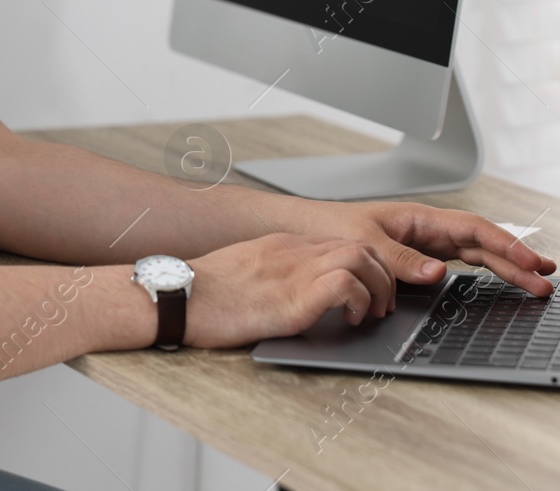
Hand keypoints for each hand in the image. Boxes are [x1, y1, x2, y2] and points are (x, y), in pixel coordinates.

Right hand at [185, 232, 396, 346]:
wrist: (176, 297)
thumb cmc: (201, 293)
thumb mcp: (243, 272)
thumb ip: (272, 274)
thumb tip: (289, 292)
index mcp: (281, 245)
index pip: (341, 241)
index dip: (367, 265)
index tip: (371, 289)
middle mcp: (293, 252)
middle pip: (361, 244)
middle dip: (383, 274)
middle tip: (381, 303)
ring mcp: (293, 272)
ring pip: (362, 257)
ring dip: (379, 287)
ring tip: (372, 312)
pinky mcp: (292, 299)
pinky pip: (345, 284)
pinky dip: (360, 301)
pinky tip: (351, 319)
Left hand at [274, 198, 558, 304]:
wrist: (307, 231)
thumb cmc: (331, 229)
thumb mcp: (364, 244)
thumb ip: (400, 260)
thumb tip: (438, 273)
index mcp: (419, 218)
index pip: (473, 230)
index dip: (506, 246)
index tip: (532, 262)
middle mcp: (427, 228)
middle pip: (483, 243)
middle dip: (516, 260)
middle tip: (547, 281)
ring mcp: (425, 242)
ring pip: (476, 253)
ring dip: (506, 267)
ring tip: (536, 281)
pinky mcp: (418, 257)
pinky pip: (459, 263)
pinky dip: (483, 272)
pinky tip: (501, 279)